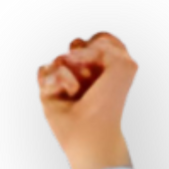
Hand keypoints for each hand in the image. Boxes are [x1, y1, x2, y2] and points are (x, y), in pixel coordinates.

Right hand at [36, 31, 138, 168]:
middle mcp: (86, 71)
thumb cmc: (109, 102)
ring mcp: (66, 79)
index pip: (100, 38)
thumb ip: (107, 42)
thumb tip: (71, 52)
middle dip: (84, 57)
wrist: (92, 130)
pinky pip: (45, 69)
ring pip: (60, 57)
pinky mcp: (48, 88)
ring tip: (78, 91)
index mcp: (108, 67)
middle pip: (77, 44)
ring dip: (71, 72)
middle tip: (91, 77)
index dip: (100, 44)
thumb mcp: (123, 65)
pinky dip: (57, 80)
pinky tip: (65, 94)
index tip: (106, 60)